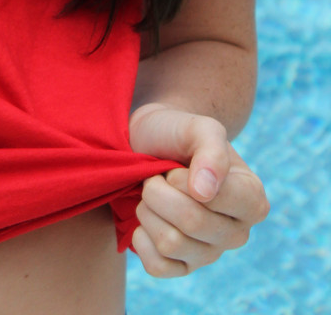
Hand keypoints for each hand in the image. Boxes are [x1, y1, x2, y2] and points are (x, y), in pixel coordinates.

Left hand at [129, 102, 269, 276]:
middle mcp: (238, 233)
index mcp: (252, 199)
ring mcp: (210, 254)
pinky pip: (157, 266)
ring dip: (148, 211)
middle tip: (157, 177)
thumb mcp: (198, 126)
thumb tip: (205, 193)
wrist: (149, 143)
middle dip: (159, 192)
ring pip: (170, 244)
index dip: (183, 180)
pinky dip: (141, 238)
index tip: (176, 167)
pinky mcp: (183, 268)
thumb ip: (211, 150)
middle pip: (191, 223)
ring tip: (153, 194)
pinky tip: (147, 218)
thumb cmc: (178, 133)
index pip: (217, 201)